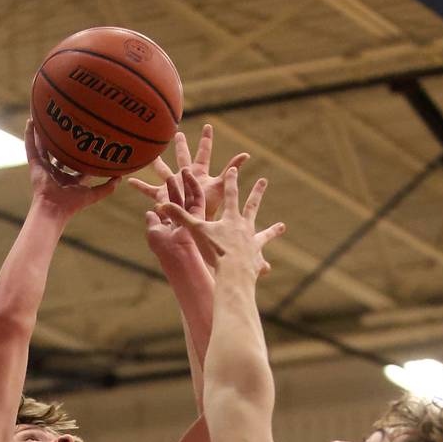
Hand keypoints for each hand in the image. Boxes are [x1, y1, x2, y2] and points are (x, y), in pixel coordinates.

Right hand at [25, 120, 118, 219]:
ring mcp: (44, 167)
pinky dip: (30, 134)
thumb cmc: (72, 204)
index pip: (75, 163)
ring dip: (43, 133)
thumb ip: (107, 187)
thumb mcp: (93, 194)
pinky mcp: (35, 165)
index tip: (86, 140)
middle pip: (58, 152)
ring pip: (43, 146)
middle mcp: (56, 172)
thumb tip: (120, 177)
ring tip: (44, 117)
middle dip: (61, 141)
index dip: (80, 153)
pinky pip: (31, 147)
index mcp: (69, 179)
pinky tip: (31, 121)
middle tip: (65, 125)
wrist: (54, 208)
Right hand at [128, 124, 248, 219]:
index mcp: (199, 174)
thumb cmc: (211, 209)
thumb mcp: (220, 186)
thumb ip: (231, 169)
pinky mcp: (163, 196)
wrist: (197, 228)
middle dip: (181, 146)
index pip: (203, 153)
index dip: (206, 141)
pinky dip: (139, 185)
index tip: (208, 126)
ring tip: (148, 152)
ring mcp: (174, 186)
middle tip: (177, 133)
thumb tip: (247, 153)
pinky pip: (149, 190)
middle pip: (183, 157)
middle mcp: (186, 177)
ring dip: (156, 162)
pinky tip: (128, 180)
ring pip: (163, 170)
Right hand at [157, 167, 284, 279]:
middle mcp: (245, 226)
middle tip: (263, 181)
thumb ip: (180, 217)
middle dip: (257, 192)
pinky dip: (263, 264)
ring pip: (264, 233)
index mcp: (231, 217)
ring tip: (282, 226)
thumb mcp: (196, 231)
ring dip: (273, 230)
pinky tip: (268, 267)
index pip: (230, 194)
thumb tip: (159, 205)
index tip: (235, 170)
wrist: (233, 271)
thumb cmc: (215, 250)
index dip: (231, 181)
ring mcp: (253, 241)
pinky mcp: (256, 258)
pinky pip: (260, 260)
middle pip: (252, 205)